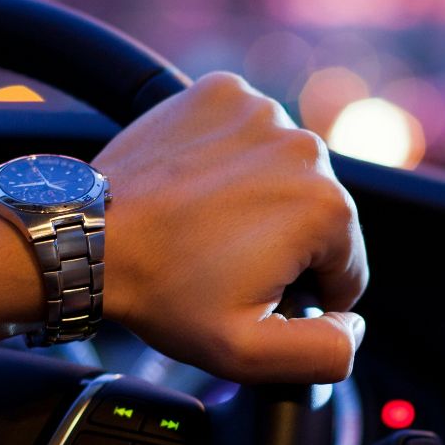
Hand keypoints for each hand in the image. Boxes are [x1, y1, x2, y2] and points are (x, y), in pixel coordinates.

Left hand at [94, 72, 368, 382]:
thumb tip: (354, 325)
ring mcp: (262, 111)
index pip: (346, 267)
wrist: (89, 237)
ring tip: (205, 225)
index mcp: (327, 208)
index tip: (251, 293)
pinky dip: (230, 157)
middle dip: (282, 245)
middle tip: (221, 263)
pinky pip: (248, 133)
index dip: (303, 294)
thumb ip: (326, 352)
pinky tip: (197, 186)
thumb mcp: (249, 352)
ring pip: (284, 172)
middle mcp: (305, 147)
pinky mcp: (222, 92)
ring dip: (259, 198)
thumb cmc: (162, 291)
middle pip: (318, 215)